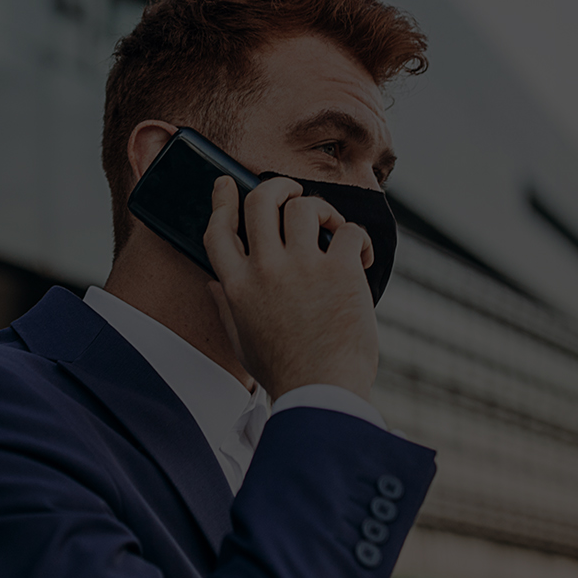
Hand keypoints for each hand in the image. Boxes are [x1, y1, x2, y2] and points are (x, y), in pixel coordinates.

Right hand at [202, 176, 378, 399]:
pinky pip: (349, 231)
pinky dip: (358, 238)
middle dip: (278, 188)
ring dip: (320, 209)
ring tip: (331, 228)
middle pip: (260, 201)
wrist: (322, 393)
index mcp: (237, 286)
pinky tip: (361, 257)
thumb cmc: (285, 373)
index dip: (221, 200)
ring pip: (304, 207)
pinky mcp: (339, 272)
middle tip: (293, 194)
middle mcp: (265, 270)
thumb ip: (227, 308)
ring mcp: (302, 268)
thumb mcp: (242, 342)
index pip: (218, 229)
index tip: (226, 184)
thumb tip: (215, 285)